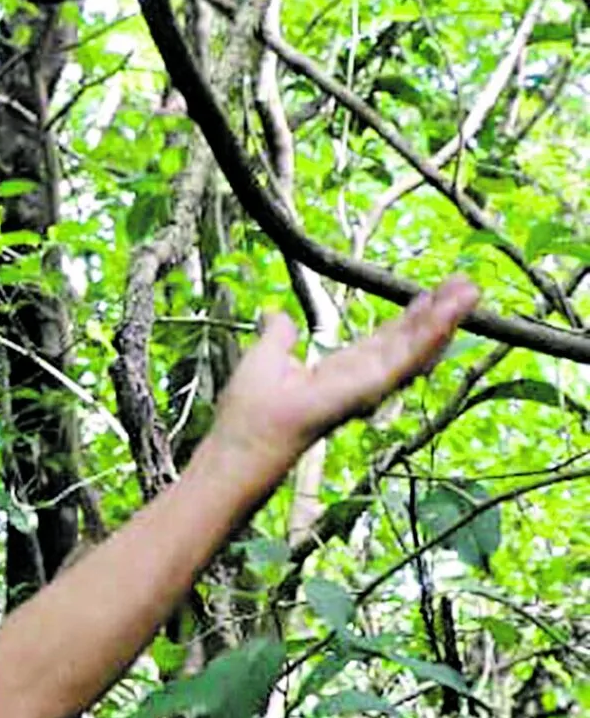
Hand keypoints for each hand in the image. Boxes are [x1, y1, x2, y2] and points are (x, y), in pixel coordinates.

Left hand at [208, 278, 479, 482]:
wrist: (246, 433)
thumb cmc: (252, 404)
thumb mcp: (267, 355)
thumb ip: (279, 335)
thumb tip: (276, 315)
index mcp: (343, 370)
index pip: (386, 340)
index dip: (410, 318)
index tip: (431, 293)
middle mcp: (363, 378)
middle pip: (409, 341)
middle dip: (438, 314)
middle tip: (466, 284)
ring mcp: (370, 385)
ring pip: (415, 347)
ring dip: (444, 320)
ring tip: (470, 290)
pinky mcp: (370, 388)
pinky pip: (406, 359)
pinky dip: (429, 336)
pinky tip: (449, 314)